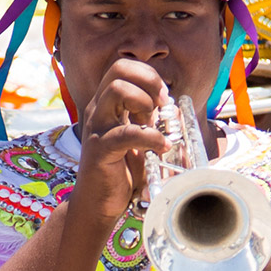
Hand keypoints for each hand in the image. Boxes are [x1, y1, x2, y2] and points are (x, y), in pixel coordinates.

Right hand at [63, 60, 170, 233]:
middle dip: (148, 81)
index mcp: (106, 104)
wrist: (97, 204)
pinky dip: (150, 137)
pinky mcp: (100, 150)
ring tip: (154, 125)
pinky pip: (126, 132)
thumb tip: (173, 108)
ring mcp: (97, 128)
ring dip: (144, 102)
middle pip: (119, 69)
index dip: (147, 75)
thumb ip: (150, 120)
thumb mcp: (137, 139)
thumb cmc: (120, 171)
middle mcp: (98, 110)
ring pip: (117, 90)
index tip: (163, 97)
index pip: (123, 66)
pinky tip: (161, 147)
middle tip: (160, 106)